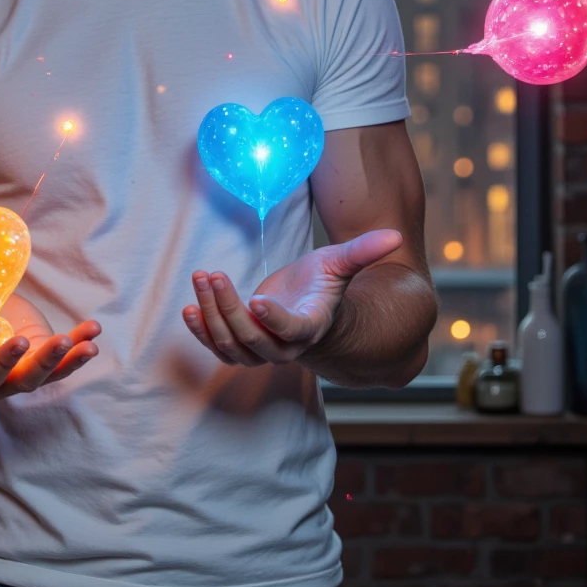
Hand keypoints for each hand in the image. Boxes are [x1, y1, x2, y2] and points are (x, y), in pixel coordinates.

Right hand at [0, 266, 100, 397]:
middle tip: (63, 343)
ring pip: (49, 374)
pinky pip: (64, 357)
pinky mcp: (42, 358)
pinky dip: (81, 345)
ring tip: (89, 344)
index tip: (18, 341)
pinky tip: (93, 331)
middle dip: (45, 364)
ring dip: (70, 360)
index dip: (3, 363)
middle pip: (24, 380)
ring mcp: (23, 371)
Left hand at [182, 229, 402, 366]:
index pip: (291, 331)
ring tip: (201, 279)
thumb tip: (396, 234)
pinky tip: (190, 309)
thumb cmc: (324, 285)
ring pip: (231, 344)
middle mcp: (285, 347)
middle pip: (252, 338)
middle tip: (213, 276)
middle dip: (228, 308)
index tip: (258, 300)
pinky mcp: (242, 349)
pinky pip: (218, 349)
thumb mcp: (340, 263)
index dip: (275, 320)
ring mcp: (261, 352)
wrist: (307, 309)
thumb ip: (364, 252)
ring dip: (211, 313)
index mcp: (310, 327)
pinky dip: (202, 332)